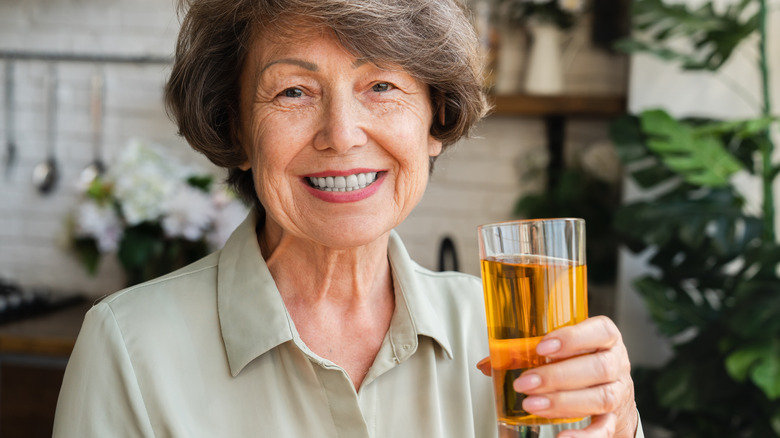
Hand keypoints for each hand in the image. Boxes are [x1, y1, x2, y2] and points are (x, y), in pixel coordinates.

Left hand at [477, 316, 637, 437]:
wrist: (612, 394)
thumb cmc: (581, 364)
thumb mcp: (561, 351)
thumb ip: (526, 353)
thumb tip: (488, 364)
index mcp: (604, 339)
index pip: (600, 331)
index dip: (573, 338)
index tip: (543, 347)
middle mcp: (616, 363)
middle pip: (597, 368)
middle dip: (557, 376)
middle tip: (525, 383)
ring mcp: (618, 392)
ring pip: (600, 397)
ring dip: (562, 402)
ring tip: (532, 405)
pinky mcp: (615, 419)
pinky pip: (604, 429)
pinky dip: (584, 436)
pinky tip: (562, 436)